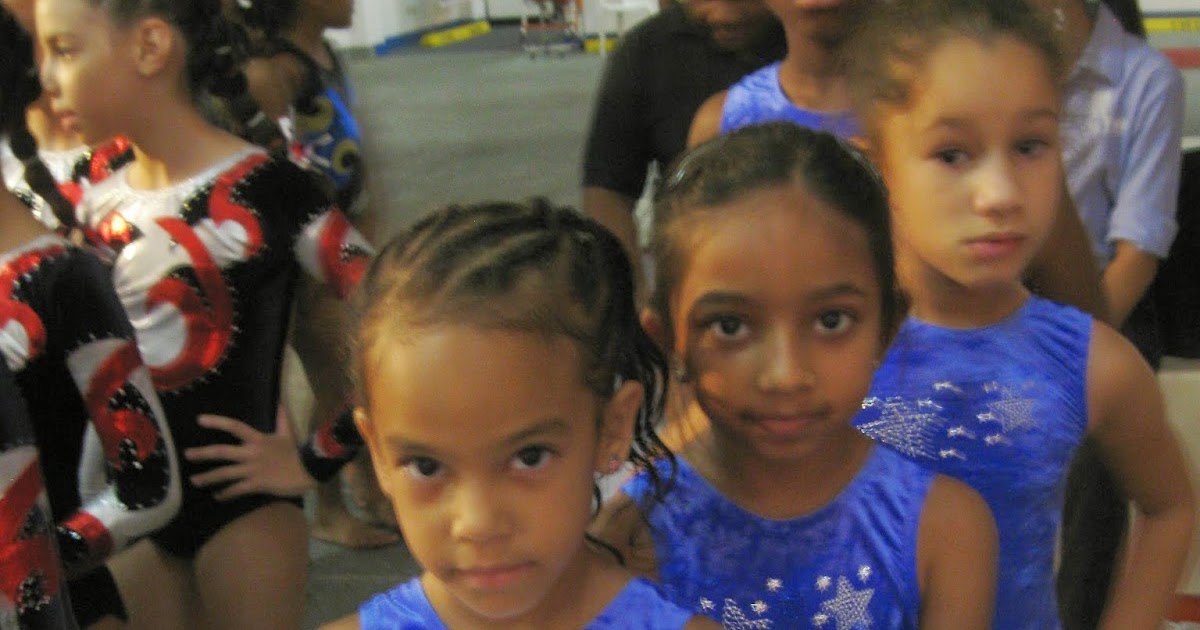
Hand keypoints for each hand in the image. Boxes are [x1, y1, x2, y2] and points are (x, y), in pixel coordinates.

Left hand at [185, 406, 317, 500]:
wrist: (309, 469)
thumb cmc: (297, 452)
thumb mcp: (287, 433)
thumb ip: (281, 418)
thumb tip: (281, 399)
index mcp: (258, 439)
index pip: (234, 427)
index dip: (217, 422)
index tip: (199, 420)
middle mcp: (252, 453)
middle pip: (222, 452)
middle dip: (203, 453)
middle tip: (187, 455)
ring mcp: (253, 469)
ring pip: (225, 473)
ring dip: (208, 477)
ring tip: (194, 481)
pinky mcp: (257, 484)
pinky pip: (237, 489)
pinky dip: (226, 493)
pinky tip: (217, 496)